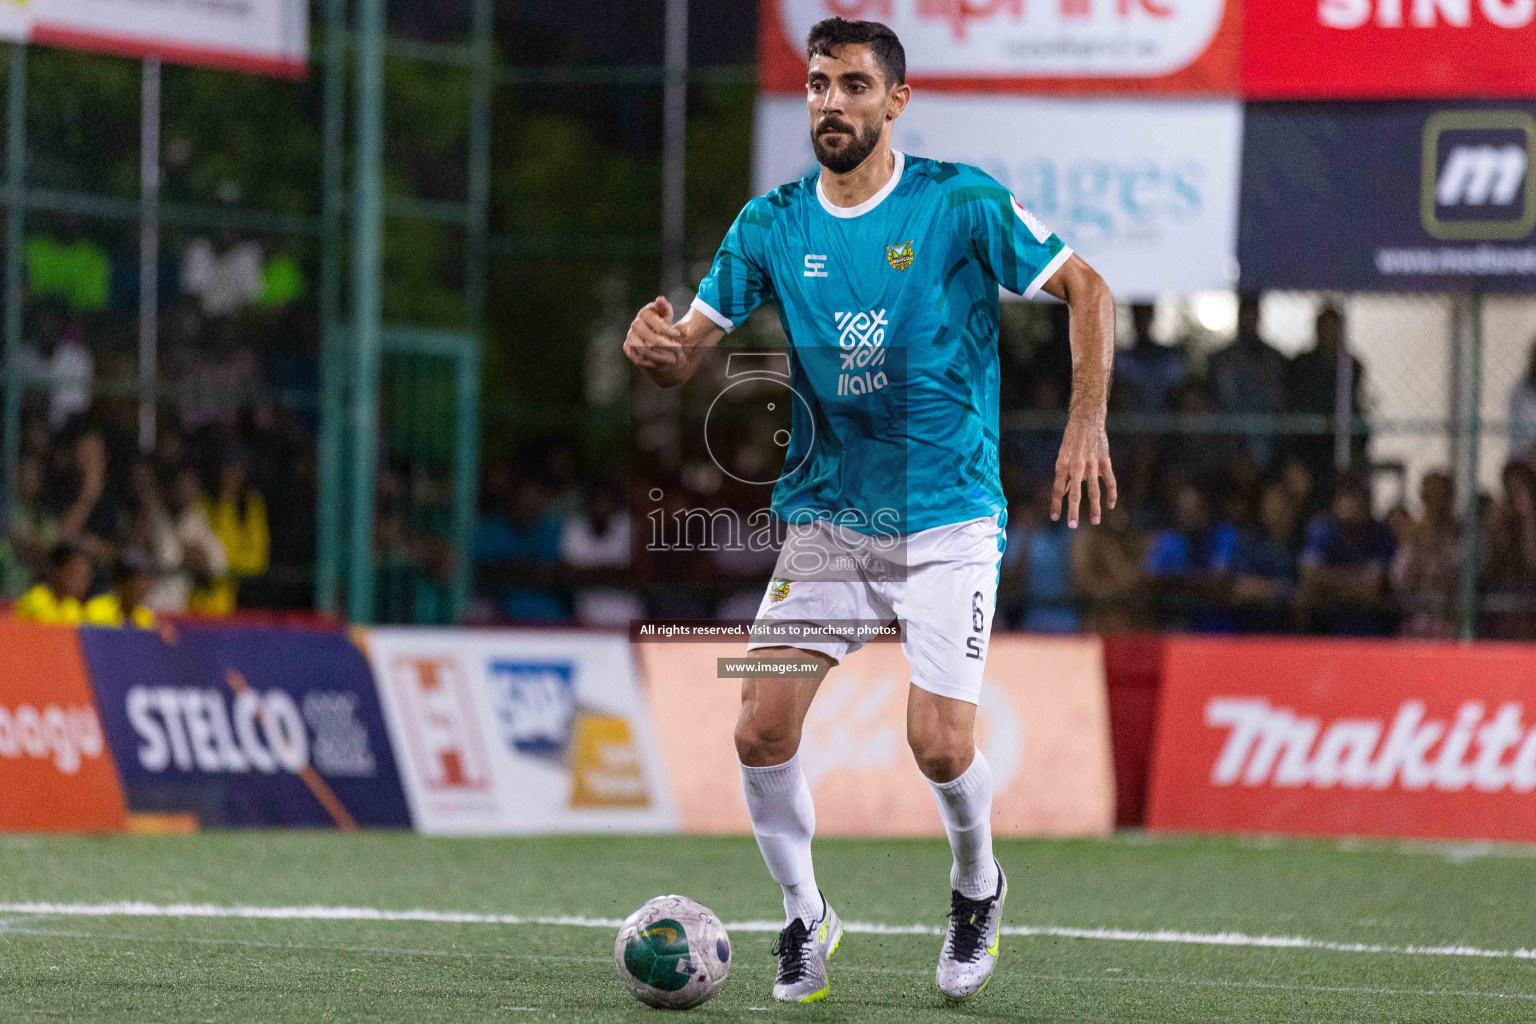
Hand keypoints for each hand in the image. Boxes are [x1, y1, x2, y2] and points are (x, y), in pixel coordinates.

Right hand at [623, 296, 685, 369]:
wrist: (651, 334)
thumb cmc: (661, 321)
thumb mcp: (665, 314)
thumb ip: (664, 308)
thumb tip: (660, 299)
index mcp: (644, 313)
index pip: (655, 322)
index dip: (666, 329)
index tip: (678, 334)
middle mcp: (635, 324)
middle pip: (650, 338)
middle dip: (665, 345)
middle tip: (678, 349)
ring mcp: (630, 336)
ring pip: (644, 350)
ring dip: (660, 357)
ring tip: (673, 359)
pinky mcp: (628, 347)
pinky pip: (638, 359)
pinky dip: (651, 363)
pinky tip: (662, 363)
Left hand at [1052, 412, 1116, 528]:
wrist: (1086, 420)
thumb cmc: (1071, 440)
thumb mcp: (1062, 456)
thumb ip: (1064, 476)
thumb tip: (1064, 493)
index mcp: (1062, 465)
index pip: (1058, 490)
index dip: (1056, 504)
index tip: (1055, 518)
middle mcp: (1076, 466)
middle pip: (1075, 494)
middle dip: (1073, 511)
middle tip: (1072, 526)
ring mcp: (1091, 464)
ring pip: (1094, 491)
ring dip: (1095, 508)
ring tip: (1096, 521)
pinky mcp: (1104, 461)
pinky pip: (1110, 481)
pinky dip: (1111, 494)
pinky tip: (1110, 505)